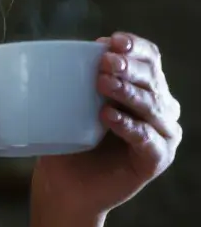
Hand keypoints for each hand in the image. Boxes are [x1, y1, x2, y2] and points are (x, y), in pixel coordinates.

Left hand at [31, 32, 181, 218]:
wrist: (64, 185)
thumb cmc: (69, 141)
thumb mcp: (72, 105)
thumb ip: (79, 79)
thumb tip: (73, 50)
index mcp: (145, 88)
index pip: (150, 59)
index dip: (135, 47)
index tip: (111, 41)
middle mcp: (161, 109)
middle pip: (153, 79)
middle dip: (130, 67)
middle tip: (106, 62)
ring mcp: (162, 135)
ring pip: (152, 106)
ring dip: (128, 92)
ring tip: (102, 84)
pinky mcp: (156, 159)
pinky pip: (146, 139)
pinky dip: (129, 126)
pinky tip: (108, 117)